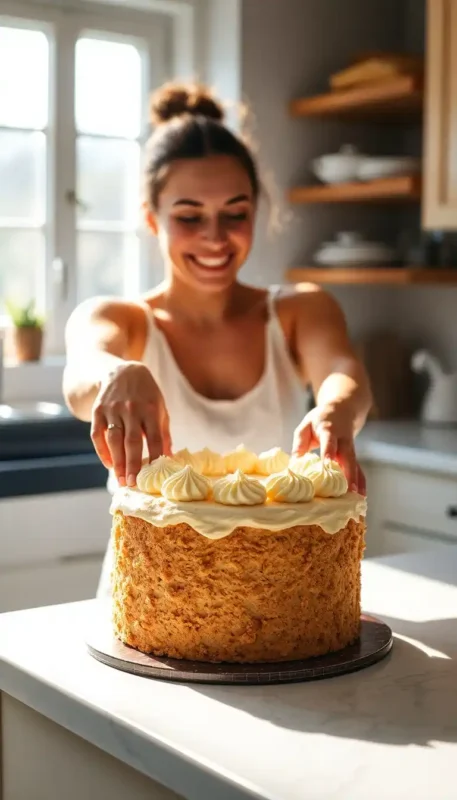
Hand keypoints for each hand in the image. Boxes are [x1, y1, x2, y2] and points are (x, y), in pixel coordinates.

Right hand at [90, 361, 170, 486]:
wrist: (122, 371)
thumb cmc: (146, 395)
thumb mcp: (160, 408)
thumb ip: (163, 432)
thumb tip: (168, 457)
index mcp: (150, 409)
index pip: (154, 437)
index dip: (154, 457)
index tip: (155, 476)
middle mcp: (131, 409)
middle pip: (132, 441)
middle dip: (132, 465)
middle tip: (132, 484)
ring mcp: (113, 410)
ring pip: (114, 439)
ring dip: (117, 462)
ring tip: (120, 480)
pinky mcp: (98, 411)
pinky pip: (97, 434)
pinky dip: (102, 451)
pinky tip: (108, 464)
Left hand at [292, 404, 365, 494]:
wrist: (343, 409)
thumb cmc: (320, 419)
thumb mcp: (306, 425)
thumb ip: (300, 443)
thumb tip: (295, 463)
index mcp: (329, 430)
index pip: (329, 443)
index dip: (329, 453)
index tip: (328, 465)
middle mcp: (343, 440)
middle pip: (348, 457)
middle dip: (349, 474)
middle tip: (349, 490)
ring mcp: (351, 448)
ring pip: (355, 465)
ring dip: (357, 482)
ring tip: (357, 499)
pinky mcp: (354, 456)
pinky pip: (359, 469)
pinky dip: (361, 483)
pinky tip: (361, 497)